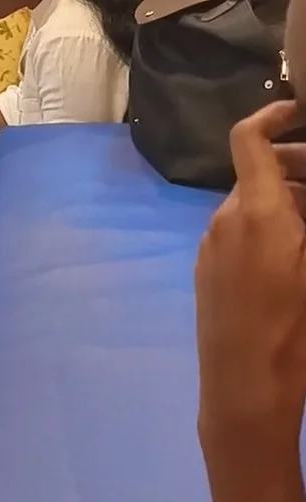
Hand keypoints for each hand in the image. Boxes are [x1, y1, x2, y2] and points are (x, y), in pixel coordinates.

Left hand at [195, 101, 305, 428]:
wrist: (244, 388)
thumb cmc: (297, 329)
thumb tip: (301, 197)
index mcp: (255, 210)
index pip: (248, 139)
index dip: (272, 116)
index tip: (298, 112)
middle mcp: (223, 220)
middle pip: (256, 173)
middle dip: (299, 166)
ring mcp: (210, 247)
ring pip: (249, 204)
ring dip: (286, 200)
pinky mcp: (206, 271)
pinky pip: (237, 233)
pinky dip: (266, 226)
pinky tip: (295, 255)